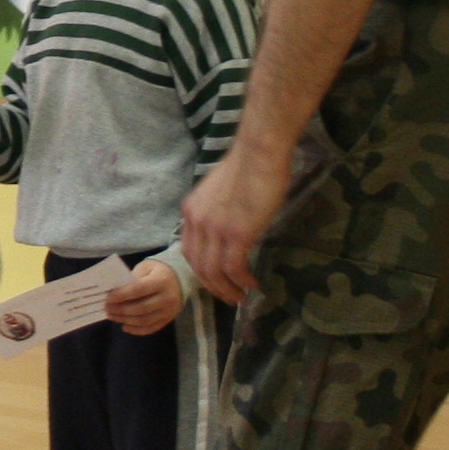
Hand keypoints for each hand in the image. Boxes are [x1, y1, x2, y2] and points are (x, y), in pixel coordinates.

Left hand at [103, 257, 184, 335]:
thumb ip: (132, 278)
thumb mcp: (146, 267)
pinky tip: (125, 326)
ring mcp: (169, 311)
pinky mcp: (169, 319)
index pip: (139, 290)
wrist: (181, 278)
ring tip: (112, 316)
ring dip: (126, 320)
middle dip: (121, 310)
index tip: (108, 298)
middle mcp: (167, 298)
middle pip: (141, 308)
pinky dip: (137, 330)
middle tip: (107, 308)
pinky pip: (151, 328)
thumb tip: (115, 292)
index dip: (122, 295)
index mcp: (161, 281)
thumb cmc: (158, 271)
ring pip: (145, 320)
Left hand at [182, 144, 291, 306]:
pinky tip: (252, 284)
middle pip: (197, 265)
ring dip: (227, 289)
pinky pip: (234, 267)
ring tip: (241, 298)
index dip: (201, 269)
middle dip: (213, 286)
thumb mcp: (221, 192)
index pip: (188, 249)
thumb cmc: (248, 166)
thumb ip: (218, 212)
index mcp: (191, 211)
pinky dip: (242, 280)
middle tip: (229, 297)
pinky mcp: (237, 233)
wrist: (259, 152)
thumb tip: (230, 227)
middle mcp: (197, 222)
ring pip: (213, 272)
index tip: (216, 280)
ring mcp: (215, 229)